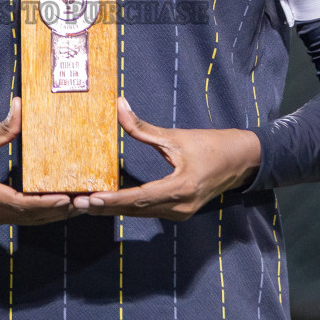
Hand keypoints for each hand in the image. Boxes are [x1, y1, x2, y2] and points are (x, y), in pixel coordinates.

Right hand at [0, 97, 76, 225]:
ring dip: (50, 215)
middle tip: (84, 201)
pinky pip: (17, 219)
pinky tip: (55, 205)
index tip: (66, 198)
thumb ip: (2, 129)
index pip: (18, 203)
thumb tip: (21, 105)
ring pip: (25, 222)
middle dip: (56, 211)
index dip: (44, 203)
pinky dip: (37, 214)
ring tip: (76, 205)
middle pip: (27, 217)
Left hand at [72, 96, 260, 220]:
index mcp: (181, 188)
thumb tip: (118, 105)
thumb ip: (142, 127)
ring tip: (88, 204)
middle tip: (79, 203)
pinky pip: (150, 211)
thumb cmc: (211, 145)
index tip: (92, 198)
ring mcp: (181, 213)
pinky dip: (130, 207)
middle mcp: (180, 206)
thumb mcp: (176, 136)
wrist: (241, 161)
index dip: (114, 200)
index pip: (140, 198)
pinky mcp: (180, 212)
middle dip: (107, 207)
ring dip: (116, 209)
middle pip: (137, 210)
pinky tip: (111, 202)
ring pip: (142, 213)